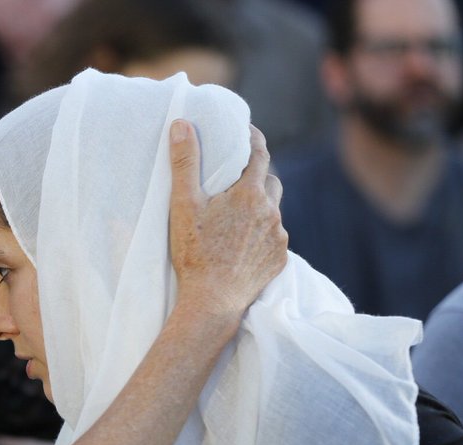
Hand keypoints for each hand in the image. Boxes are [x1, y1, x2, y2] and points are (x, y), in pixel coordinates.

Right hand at [168, 121, 287, 319]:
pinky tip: (244, 242)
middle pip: (271, 181)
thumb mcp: (184, 205)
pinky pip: (274, 237)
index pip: (259, 153)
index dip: (253, 138)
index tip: (246, 131)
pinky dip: (263, 233)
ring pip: (274, 211)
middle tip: (238, 177)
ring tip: (239, 213)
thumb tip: (183, 124)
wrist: (213, 302)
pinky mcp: (279, 259)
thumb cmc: (195, 253)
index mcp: (250, 194)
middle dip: (258, 175)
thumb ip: (185, 163)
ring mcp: (278, 237)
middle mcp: (271, 212)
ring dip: (261, 206)